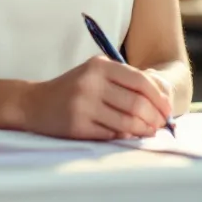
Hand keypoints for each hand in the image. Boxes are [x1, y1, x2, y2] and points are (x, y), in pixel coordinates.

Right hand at [18, 56, 173, 139]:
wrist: (35, 103)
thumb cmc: (73, 88)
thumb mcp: (95, 74)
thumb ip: (124, 81)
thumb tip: (160, 101)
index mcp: (99, 66)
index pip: (140, 81)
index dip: (158, 98)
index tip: (167, 110)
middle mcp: (91, 83)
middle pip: (137, 104)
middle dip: (154, 117)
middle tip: (160, 125)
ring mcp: (83, 105)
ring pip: (127, 122)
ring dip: (143, 130)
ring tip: (148, 131)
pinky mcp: (78, 125)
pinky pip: (111, 134)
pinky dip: (123, 136)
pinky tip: (127, 134)